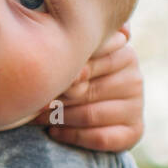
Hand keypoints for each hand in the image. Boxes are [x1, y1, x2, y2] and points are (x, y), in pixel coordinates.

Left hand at [30, 25, 143, 151]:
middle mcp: (134, 77)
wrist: (90, 115)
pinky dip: (72, 136)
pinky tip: (54, 132)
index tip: (37, 78)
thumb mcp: (74, 57)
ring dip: (57, 118)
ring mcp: (137, 104)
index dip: (59, 74)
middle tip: (31, 101)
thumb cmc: (74, 78)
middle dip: (53, 97)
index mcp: (122, 52)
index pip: (85, 62)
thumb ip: (72, 43)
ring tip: (37, 116)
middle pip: (84, 89)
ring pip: (88, 114)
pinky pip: (100, 137)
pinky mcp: (135, 131)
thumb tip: (76, 30)